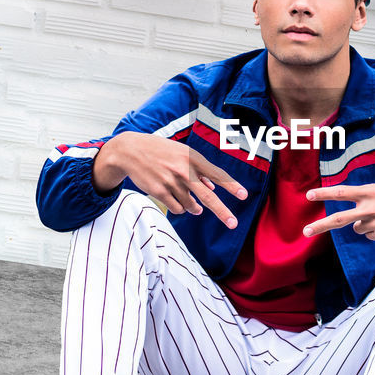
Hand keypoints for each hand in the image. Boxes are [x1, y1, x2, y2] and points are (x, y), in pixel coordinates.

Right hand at [93, 132, 246, 227]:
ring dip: (194, 208)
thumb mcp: (182, 153)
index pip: (216, 174)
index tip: (243, 196)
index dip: (231, 185)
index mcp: (192, 158)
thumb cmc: (161, 151)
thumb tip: (212, 188)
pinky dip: (180, 208)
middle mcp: (183, 170)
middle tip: (233, 223)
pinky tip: (177, 201)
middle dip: (222, 211)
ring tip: (192, 204)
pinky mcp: (159, 191)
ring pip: (191, 206)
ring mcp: (171, 182)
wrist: (131, 151)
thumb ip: (198, 170)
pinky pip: (177, 208)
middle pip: (207, 196)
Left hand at [302, 183, 374, 244]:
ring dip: (366, 224)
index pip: (343, 192)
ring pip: (359, 228)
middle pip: (340, 218)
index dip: (325, 193)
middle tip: (305, 231)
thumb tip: (357, 218)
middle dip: (321, 226)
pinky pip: (372, 236)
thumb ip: (371, 199)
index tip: (309, 195)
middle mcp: (372, 208)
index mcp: (373, 192)